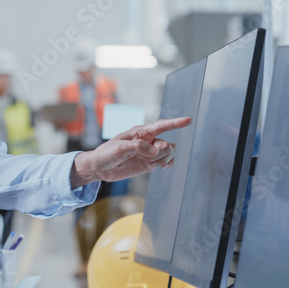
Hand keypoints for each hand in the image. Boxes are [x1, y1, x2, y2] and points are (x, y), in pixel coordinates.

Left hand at [70, 117, 192, 186]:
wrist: (100, 168)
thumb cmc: (106, 153)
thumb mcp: (119, 148)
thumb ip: (137, 147)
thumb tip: (154, 150)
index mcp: (140, 132)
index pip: (161, 125)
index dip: (175, 123)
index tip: (188, 120)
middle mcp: (147, 140)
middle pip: (167, 143)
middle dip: (163, 151)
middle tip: (152, 157)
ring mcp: (149, 152)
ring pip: (168, 152)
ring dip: (166, 158)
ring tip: (155, 164)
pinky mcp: (148, 163)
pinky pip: (165, 161)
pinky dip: (168, 163)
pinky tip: (164, 167)